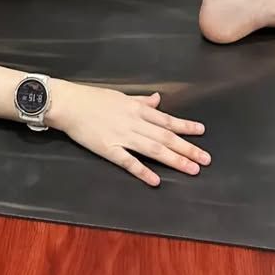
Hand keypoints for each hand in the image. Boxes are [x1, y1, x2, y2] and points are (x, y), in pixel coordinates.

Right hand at [50, 82, 209, 185]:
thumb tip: (158, 99)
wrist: (68, 103)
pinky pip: (129, 161)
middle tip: (205, 159)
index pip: (166, 119)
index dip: (185, 126)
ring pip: (153, 149)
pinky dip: (143, 171)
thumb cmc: (92, 98)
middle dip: (187, 148)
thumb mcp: (120, 95)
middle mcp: (133, 122)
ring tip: (191, 169)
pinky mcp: (108, 149)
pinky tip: (156, 180)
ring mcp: (122, 136)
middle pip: (165, 136)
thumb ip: (141, 100)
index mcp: (136, 108)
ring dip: (174, 160)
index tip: (202, 132)